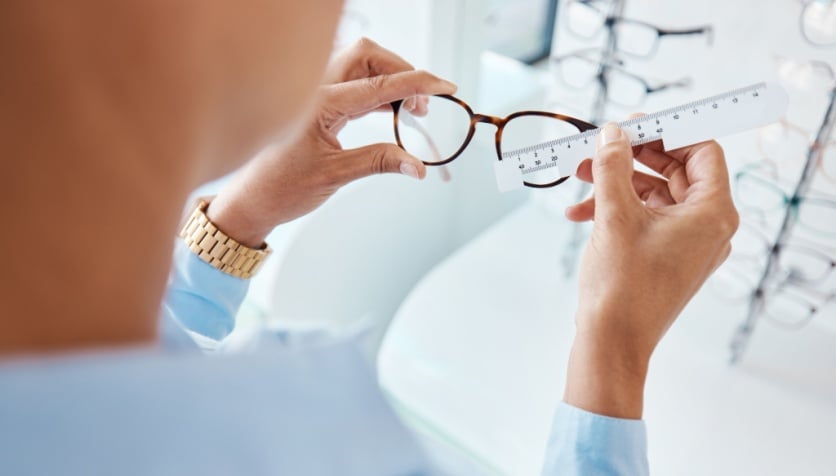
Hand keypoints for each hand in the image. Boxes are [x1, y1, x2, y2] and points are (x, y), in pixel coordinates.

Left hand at [206, 39, 456, 246]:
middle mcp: (315, 89)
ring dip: (390, 81)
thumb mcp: (334, 176)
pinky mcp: (316, 103)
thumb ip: (379, 162)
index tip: (446, 87)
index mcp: (319, 103)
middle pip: (368, 57)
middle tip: (421, 108)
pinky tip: (390, 111)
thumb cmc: (280, 188)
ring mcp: (314, 94)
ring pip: (360, 66)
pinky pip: (351, 84)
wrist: (249, 201)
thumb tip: (418, 166)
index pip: (378, 84)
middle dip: (401, 73)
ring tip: (410, 111)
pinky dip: (376, 92)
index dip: (417, 83)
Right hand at [563, 122, 738, 418]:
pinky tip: (579, 212)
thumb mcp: (615, 216)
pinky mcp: (666, 256)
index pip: (702, 151)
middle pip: (675, 170)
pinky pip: (645, 219)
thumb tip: (612, 134)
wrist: (612, 343)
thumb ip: (614, 167)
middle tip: (599, 146)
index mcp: (713, 213)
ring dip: (616, 183)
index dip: (667, 133)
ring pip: (654, 194)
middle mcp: (707, 226)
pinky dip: (615, 210)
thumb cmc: (623, 286)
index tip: (631, 125)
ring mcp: (687, 243)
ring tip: (579, 176)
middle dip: (632, 157)